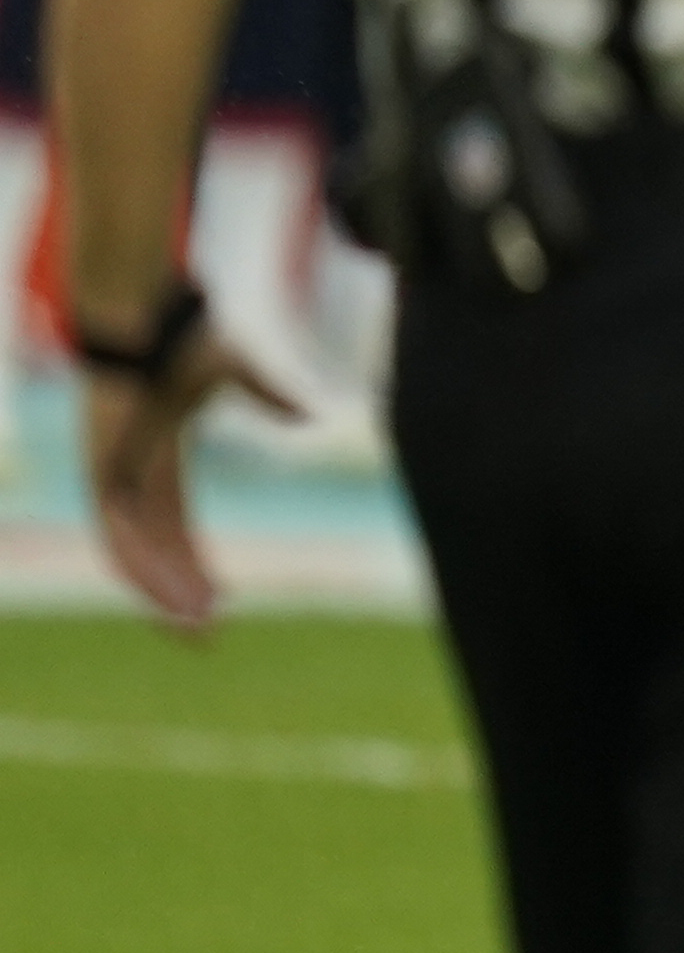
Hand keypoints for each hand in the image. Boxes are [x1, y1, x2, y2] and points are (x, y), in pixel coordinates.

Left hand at [81, 309, 290, 635]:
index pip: (171, 529)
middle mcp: (128, 475)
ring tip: (198, 628)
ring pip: (131, 554)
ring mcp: (111, 475)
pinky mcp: (103, 474)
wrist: (146, 316)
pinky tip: (174, 596)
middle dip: (178, 595)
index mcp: (156, 459)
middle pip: (152, 552)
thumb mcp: (243, 374)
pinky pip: (118, 537)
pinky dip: (145, 570)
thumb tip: (311, 418)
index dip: (193, 565)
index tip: (222, 598)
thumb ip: (273, 396)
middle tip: (207, 636)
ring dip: (163, 594)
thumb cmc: (187, 335)